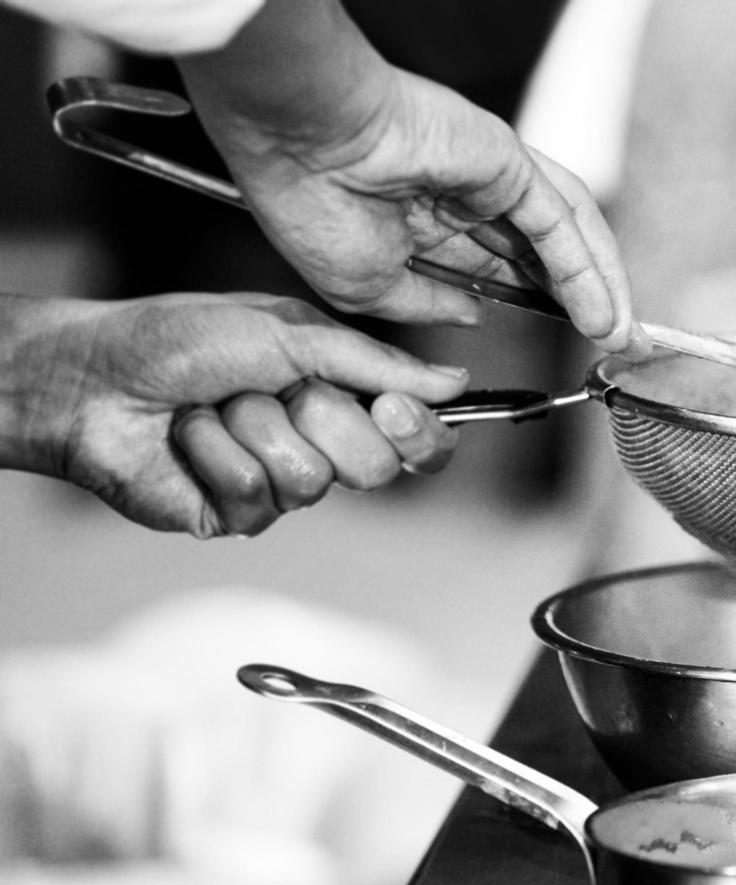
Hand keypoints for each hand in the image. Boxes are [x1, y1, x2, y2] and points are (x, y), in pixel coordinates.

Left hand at [0, 293, 465, 536]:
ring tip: (218, 405)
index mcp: (343, 398)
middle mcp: (320, 445)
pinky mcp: (236, 514)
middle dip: (325, 419)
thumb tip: (454, 381)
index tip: (391, 407)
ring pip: (312, 480)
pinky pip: (258, 494)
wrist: (95, 373)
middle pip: (378, 468)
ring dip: (256, 426)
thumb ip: (374, 362)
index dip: (419, 433)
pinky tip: (190, 434)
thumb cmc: (180, 339)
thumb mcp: (290, 331)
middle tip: (282, 390)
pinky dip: (217, 451)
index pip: (418, 440)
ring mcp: (280, 486)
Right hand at [177, 0, 647, 357]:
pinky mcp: (509, 164)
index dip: (538, 305)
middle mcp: (468, 197)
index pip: (503, 270)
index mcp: (429, 223)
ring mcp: (493, 176)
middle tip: (618, 344)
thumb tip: (476, 315)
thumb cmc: (309, 202)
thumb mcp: (370, 288)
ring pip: (564, 236)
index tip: (570, 341)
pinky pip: (559, 223)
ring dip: (599, 287)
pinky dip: (585, 269)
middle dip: (586, 300)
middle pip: (546, 254)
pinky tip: (600, 312)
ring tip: (620, 336)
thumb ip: (429, 303)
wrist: (297, 140)